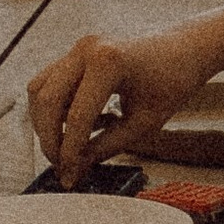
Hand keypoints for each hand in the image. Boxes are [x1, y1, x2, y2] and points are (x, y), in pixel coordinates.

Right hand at [26, 24, 214, 187]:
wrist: (184, 51)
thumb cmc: (172, 82)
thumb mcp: (143, 124)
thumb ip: (105, 147)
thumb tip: (75, 169)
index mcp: (108, 62)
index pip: (77, 116)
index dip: (70, 152)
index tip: (69, 175)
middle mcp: (86, 49)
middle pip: (47, 100)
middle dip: (49, 139)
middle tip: (61, 165)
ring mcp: (78, 48)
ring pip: (39, 89)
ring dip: (45, 122)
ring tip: (68, 146)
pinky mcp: (75, 54)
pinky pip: (48, 81)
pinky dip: (53, 107)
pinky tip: (79, 124)